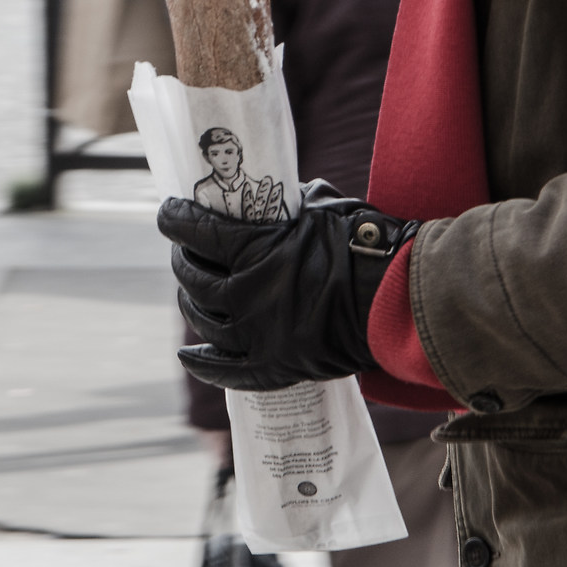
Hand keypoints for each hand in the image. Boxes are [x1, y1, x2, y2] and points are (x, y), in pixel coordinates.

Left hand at [158, 181, 418, 391]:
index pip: (196, 231)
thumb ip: (289, 202)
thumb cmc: (364, 245)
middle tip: (182, 252)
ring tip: (190, 292)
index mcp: (255, 251)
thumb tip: (272, 195)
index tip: (167, 213)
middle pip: (195, 278)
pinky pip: (228, 371)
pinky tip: (188, 355)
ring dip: (190, 302)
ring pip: (204, 320)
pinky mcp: (275, 366)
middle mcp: (247, 294)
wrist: (398, 300)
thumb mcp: (322, 207)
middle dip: (182, 262)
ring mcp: (259, 335)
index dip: (174, 219)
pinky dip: (203, 363)